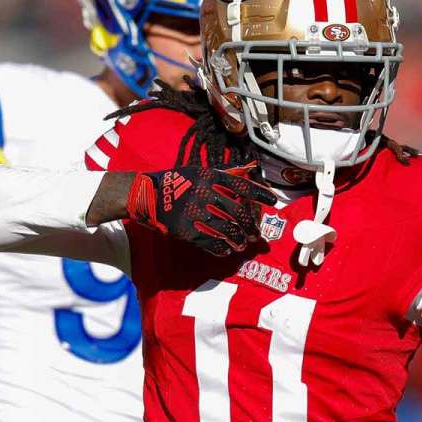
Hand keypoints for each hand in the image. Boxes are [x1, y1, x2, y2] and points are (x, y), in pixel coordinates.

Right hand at [126, 162, 277, 256]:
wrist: (148, 194)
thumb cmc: (178, 181)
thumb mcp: (200, 171)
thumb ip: (224, 174)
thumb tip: (249, 172)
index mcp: (211, 177)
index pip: (242, 186)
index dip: (260, 194)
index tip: (273, 201)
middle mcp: (206, 194)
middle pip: (238, 213)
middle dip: (251, 226)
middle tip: (256, 234)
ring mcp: (197, 213)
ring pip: (228, 230)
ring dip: (239, 240)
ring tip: (243, 244)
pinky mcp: (188, 229)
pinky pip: (211, 241)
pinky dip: (221, 248)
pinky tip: (226, 250)